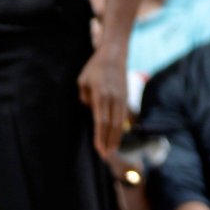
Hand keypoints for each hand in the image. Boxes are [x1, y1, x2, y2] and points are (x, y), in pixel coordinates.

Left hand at [77, 47, 127, 162]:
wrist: (114, 54)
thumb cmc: (95, 67)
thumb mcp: (83, 80)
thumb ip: (85, 97)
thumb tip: (91, 110)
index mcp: (100, 94)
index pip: (101, 120)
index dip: (100, 136)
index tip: (99, 149)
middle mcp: (113, 98)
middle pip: (112, 124)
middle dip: (109, 141)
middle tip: (106, 156)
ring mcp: (121, 97)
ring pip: (120, 121)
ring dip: (116, 137)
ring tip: (113, 150)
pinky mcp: (126, 97)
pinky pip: (124, 116)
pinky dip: (121, 127)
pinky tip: (118, 136)